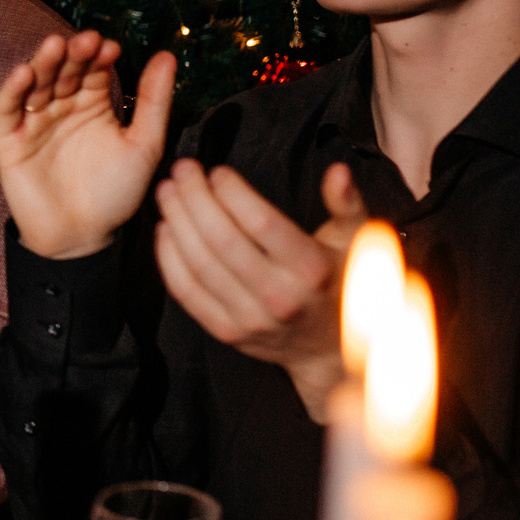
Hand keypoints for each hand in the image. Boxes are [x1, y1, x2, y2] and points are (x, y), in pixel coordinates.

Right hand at [0, 30, 174, 259]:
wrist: (81, 236)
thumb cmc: (115, 193)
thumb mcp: (143, 145)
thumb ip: (154, 102)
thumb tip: (168, 55)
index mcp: (94, 105)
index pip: (94, 70)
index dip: (100, 56)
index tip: (111, 47)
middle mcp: (62, 107)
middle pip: (64, 71)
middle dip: (73, 54)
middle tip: (85, 41)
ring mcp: (34, 122)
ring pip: (36, 83)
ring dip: (44, 62)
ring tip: (56, 46)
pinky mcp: (10, 140)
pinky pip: (8, 109)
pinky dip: (13, 90)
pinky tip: (23, 73)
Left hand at [155, 159, 369, 417]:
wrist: (329, 349)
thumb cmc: (339, 282)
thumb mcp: (355, 242)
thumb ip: (346, 203)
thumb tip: (337, 171)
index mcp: (312, 270)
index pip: (262, 224)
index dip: (233, 193)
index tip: (217, 172)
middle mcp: (280, 297)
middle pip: (222, 240)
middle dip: (195, 199)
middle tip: (182, 171)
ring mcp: (251, 319)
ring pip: (200, 265)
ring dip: (176, 222)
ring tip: (167, 193)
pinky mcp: (227, 332)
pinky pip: (187, 292)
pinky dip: (169, 259)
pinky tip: (164, 230)